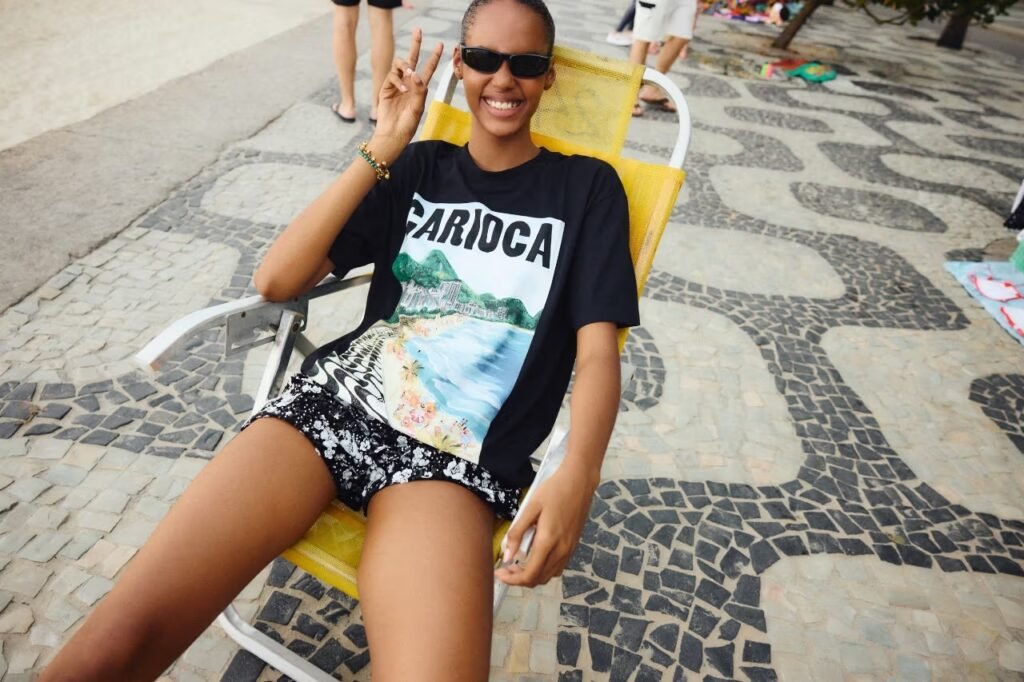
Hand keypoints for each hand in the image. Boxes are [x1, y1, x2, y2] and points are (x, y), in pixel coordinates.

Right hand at [370, 28, 443, 161]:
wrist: (392, 134)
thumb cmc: (407, 125)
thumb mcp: (418, 108)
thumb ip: (419, 91)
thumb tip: (416, 73)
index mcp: (420, 88)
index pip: (428, 68)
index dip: (433, 56)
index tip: (440, 45)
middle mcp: (409, 83)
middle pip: (412, 59)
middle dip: (415, 44)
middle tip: (418, 30)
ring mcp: (397, 84)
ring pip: (400, 64)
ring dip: (406, 65)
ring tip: (410, 72)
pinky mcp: (386, 88)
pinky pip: (391, 76)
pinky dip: (398, 80)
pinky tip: (403, 89)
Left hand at [494, 465, 597, 586]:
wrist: (579, 482)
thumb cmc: (554, 490)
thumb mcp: (530, 507)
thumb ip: (517, 532)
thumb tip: (507, 555)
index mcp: (548, 541)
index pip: (529, 575)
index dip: (512, 579)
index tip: (499, 573)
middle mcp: (561, 550)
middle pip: (538, 579)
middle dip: (519, 578)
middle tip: (505, 567)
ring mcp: (569, 549)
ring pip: (548, 576)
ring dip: (532, 575)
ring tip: (518, 563)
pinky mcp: (573, 546)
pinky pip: (557, 567)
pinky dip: (544, 569)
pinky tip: (535, 557)